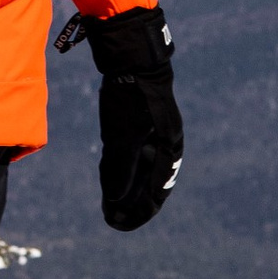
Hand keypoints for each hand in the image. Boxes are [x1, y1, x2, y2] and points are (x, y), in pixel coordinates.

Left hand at [57, 7, 183, 230]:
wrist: (132, 54)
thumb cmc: (132, 94)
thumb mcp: (124, 134)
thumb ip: (121, 168)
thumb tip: (116, 200)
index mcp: (168, 148)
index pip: (156, 191)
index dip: (139, 212)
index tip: (121, 224)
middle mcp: (164, 142)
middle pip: (149, 183)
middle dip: (132, 204)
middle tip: (113, 219)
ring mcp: (152, 130)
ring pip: (141, 168)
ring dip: (126, 188)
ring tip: (110, 204)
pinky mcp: (140, 120)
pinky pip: (133, 153)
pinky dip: (122, 168)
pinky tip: (109, 176)